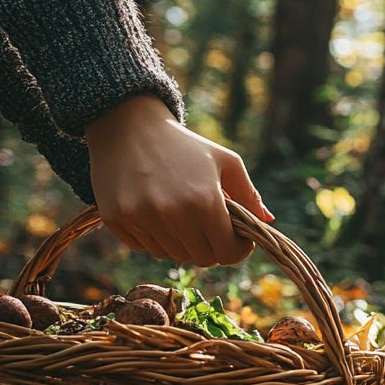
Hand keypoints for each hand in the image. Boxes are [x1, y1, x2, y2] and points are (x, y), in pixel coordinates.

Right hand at [85, 95, 273, 265]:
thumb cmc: (184, 144)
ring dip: (181, 243)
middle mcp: (172, 213)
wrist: (127, 125)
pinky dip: (153, 238)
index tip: (237, 239)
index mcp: (204, 201)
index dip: (237, 250)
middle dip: (211, 247)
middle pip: (201, 259)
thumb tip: (268, 220)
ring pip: (171, 255)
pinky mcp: (116, 219)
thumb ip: (249, 194)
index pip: (228, 253)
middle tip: (208, 227)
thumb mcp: (225, 161)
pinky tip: (155, 212)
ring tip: (180, 215)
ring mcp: (140, 218)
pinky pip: (144, 248)